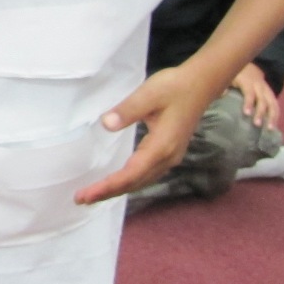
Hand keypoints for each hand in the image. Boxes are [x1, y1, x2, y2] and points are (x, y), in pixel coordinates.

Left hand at [77, 65, 221, 205]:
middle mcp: (167, 158)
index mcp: (161, 147)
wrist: (202, 84)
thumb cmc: (175, 87)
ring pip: (141, 181)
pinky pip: (146, 175)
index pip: (130, 174)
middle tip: (81, 199)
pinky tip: (117, 182)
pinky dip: (129, 182)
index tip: (86, 194)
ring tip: (94, 195)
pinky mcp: (169, 153)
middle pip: (134, 183)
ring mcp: (170, 157)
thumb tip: (106, 124)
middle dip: (107, 193)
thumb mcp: (148, 93)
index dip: (107, 186)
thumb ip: (127, 110)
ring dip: (117, 190)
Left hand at [230, 62, 280, 129]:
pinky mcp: (270, 94)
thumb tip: (222, 94)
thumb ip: (224, 85)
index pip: (250, 93)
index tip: (247, 113)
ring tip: (269, 128)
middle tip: (257, 124)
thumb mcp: (229, 77)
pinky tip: (273, 125)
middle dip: (261, 112)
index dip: (249, 103)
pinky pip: (275, 105)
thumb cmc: (236, 75)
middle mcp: (259, 86)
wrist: (249, 67)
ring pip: (273, 103)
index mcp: (248, 82)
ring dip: (272, 116)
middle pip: (263, 100)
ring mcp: (267, 90)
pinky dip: (275, 115)